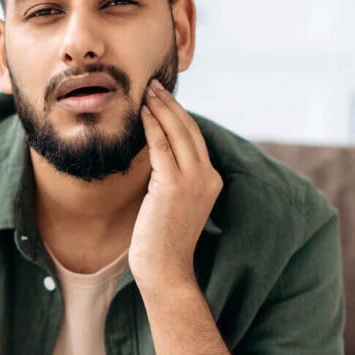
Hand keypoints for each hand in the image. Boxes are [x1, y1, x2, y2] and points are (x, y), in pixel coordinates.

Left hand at [129, 78, 222, 293]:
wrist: (165, 269)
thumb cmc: (162, 240)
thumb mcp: (172, 202)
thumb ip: (170, 177)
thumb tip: (154, 151)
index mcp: (212, 180)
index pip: (195, 138)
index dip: (179, 114)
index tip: (164, 97)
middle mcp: (208, 177)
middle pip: (189, 129)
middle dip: (170, 104)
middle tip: (154, 85)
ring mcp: (193, 181)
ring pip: (177, 132)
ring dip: (160, 108)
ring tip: (147, 91)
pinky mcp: (174, 186)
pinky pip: (162, 147)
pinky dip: (152, 127)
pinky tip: (141, 114)